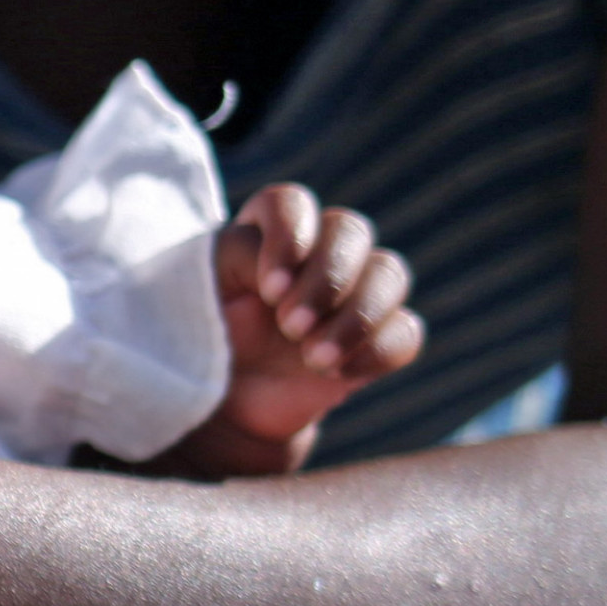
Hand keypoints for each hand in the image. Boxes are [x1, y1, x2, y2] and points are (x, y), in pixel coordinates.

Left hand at [207, 183, 424, 465]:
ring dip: (357, 316)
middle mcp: (318, 251)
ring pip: (390, 274)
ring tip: (313, 358)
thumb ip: (240, 257)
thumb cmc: (205, 332)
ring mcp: (353, 293)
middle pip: (351, 229)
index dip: (289, 238)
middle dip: (327, 278)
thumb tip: (291, 272)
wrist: (224, 402)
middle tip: (289, 326)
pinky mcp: (375, 338)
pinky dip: (376, 351)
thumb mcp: (202, 287)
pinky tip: (335, 372)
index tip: (267, 289)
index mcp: (268, 230)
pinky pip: (405, 332)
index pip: (291, 203)